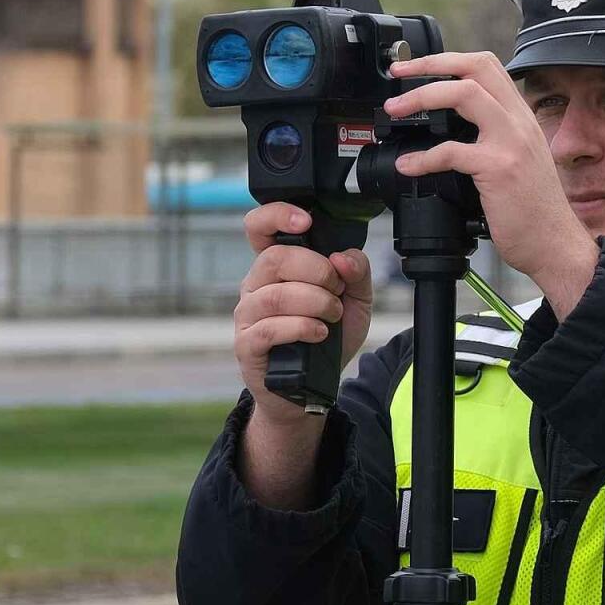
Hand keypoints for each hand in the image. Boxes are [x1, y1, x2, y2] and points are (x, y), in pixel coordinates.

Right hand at [233, 202, 373, 423]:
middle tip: (336, 290)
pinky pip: (270, 328)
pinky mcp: (247, 344)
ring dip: (315, 302)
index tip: (305, 223)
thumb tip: (343, 257)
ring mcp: (247, 315)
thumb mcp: (356, 302)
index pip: (259, 227)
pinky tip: (319, 333)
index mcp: (277, 267)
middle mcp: (256, 285)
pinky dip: (302, 327)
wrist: (311, 389)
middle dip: (317, 270)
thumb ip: (357, 272)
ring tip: (332, 316)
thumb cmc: (326, 340)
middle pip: (276, 258)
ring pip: (276, 294)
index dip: (276, 215)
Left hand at [384, 52, 597, 317]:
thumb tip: (449, 133)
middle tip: (398, 75)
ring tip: (395, 111)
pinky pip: (452, 151)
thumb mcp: (517, 161)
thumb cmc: (533, 212)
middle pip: (475, 68)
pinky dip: (423, 157)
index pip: (486, 67)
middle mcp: (519, 122)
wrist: (555, 245)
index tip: (415, 68)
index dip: (447, 59)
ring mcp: (511, 142)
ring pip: (463, 94)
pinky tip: (408, 166)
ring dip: (421, 97)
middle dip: (430, 63)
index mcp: (521, 117)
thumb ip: (492, 139)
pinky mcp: (499, 168)